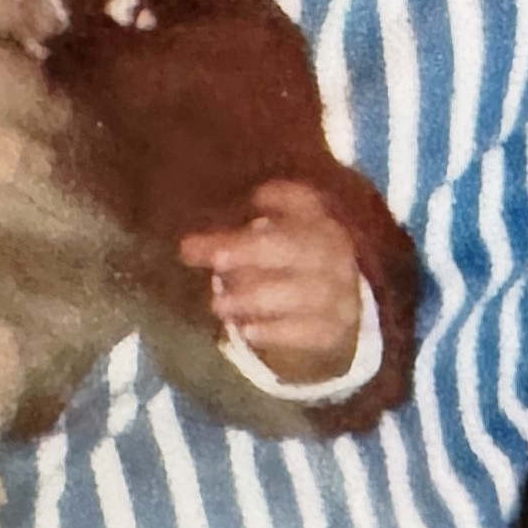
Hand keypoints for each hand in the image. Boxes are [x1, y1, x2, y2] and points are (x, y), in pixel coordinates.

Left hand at [183, 179, 364, 383]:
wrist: (340, 315)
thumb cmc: (294, 269)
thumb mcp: (274, 246)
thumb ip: (234, 242)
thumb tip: (187, 247)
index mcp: (319, 223)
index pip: (304, 200)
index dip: (282, 195)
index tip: (254, 198)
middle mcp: (333, 253)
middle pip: (291, 246)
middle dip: (250, 250)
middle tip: (216, 260)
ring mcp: (337, 291)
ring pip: (296, 292)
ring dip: (253, 297)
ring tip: (218, 305)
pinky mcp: (332, 329)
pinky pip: (303, 330)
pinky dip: (273, 331)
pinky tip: (247, 332)